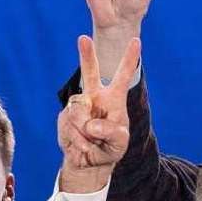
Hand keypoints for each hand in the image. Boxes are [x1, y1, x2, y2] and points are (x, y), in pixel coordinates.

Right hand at [58, 35, 141, 192]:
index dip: (129, 59)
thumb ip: (111, 133)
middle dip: (86, 55)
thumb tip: (91, 124)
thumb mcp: (119, 143)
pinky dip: (78, 139)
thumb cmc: (109, 149)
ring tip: (92, 141)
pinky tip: (82, 145)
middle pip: (90, 72)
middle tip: (83, 39)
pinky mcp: (64, 117)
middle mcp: (95, 97)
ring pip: (79, 111)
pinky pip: (70, 125)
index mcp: (114, 99)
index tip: (136, 41)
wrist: (88, 162)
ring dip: (86, 131)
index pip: (122, 76)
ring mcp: (78, 106)